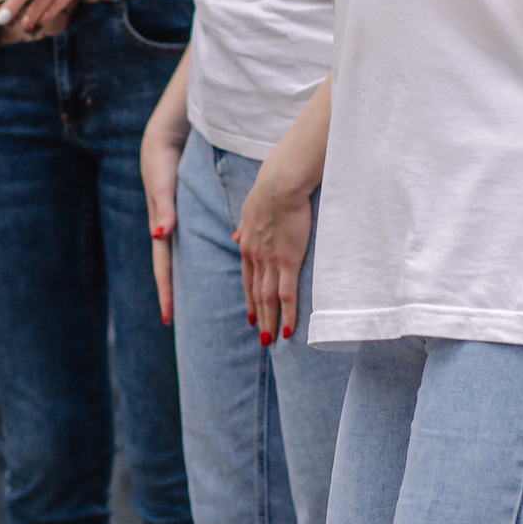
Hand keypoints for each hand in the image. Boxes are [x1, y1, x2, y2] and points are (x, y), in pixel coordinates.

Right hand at [142, 109, 188, 327]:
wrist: (163, 138)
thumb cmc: (160, 159)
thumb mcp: (160, 181)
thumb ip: (162, 206)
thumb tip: (160, 235)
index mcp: (160, 225)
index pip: (163, 267)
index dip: (166, 293)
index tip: (168, 319)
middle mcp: (166, 228)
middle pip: (171, 269)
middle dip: (174, 295)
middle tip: (177, 323)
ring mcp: (173, 222)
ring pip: (181, 258)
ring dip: (185, 280)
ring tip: (196, 305)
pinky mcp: (183, 213)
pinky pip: (190, 241)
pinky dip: (196, 258)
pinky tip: (210, 266)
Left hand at [234, 163, 312, 347]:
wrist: (280, 183)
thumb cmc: (270, 190)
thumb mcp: (249, 210)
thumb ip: (243, 228)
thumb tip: (235, 238)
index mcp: (247, 245)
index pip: (248, 279)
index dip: (250, 298)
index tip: (252, 314)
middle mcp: (255, 257)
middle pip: (256, 293)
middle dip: (259, 316)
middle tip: (262, 336)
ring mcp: (270, 261)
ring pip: (268, 298)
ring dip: (270, 321)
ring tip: (271, 340)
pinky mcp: (288, 260)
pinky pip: (286, 294)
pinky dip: (286, 314)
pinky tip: (288, 329)